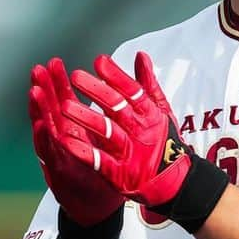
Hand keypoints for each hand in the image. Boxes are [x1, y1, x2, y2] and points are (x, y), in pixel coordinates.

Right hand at [28, 57, 123, 227]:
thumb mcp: (116, 135)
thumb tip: (126, 83)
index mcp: (76, 130)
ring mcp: (60, 157)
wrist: (104, 206)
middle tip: (38, 70)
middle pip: (50, 112)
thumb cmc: (108, 168)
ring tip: (35, 92)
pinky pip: (53, 157)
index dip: (58, 83)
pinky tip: (42, 127)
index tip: (54, 64)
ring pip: (47, 131)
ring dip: (39, 111)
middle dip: (44, 90)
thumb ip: (118, 109)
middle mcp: (64, 141)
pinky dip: (46, 142)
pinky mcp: (62, 175)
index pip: (64, 101)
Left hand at [59, 52, 191, 207]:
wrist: (174, 182)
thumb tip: (140, 55)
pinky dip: (83, 152)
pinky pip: (99, 161)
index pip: (132, 91)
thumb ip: (147, 84)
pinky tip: (66, 140)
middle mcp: (139, 131)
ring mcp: (129, 153)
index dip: (116, 76)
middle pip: (117, 107)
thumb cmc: (164, 142)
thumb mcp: (160, 111)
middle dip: (96, 91)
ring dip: (86, 119)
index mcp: (148, 114)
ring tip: (65, 106)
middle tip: (76, 76)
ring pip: (106, 132)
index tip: (99, 61)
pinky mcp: (119, 174)